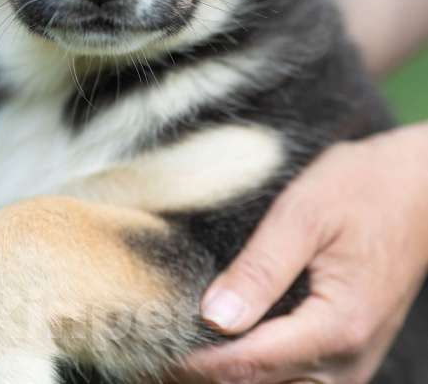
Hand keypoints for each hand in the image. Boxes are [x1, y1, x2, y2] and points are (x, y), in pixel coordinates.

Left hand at [178, 124, 427, 383]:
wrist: (418, 190)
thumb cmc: (362, 190)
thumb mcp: (305, 215)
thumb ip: (261, 269)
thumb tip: (215, 317)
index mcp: (336, 325)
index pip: (249, 363)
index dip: (195, 363)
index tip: (153, 351)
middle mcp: (347, 359)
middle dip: (204, 375)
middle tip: (154, 356)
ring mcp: (350, 361)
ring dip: (228, 376)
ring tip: (179, 355)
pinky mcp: (347, 352)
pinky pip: (295, 378)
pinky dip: (256, 371)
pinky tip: (225, 348)